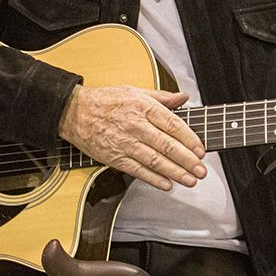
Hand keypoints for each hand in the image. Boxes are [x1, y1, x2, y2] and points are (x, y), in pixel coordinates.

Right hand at [58, 85, 205, 190]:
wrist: (74, 112)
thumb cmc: (105, 100)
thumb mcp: (134, 90)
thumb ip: (161, 97)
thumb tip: (183, 97)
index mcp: (143, 107)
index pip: (172, 124)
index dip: (189, 139)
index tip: (201, 150)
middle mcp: (135, 125)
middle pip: (167, 145)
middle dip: (187, 160)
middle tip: (201, 170)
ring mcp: (125, 143)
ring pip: (155, 160)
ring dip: (175, 172)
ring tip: (190, 180)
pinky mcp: (114, 157)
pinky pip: (137, 170)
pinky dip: (153, 179)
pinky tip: (167, 184)